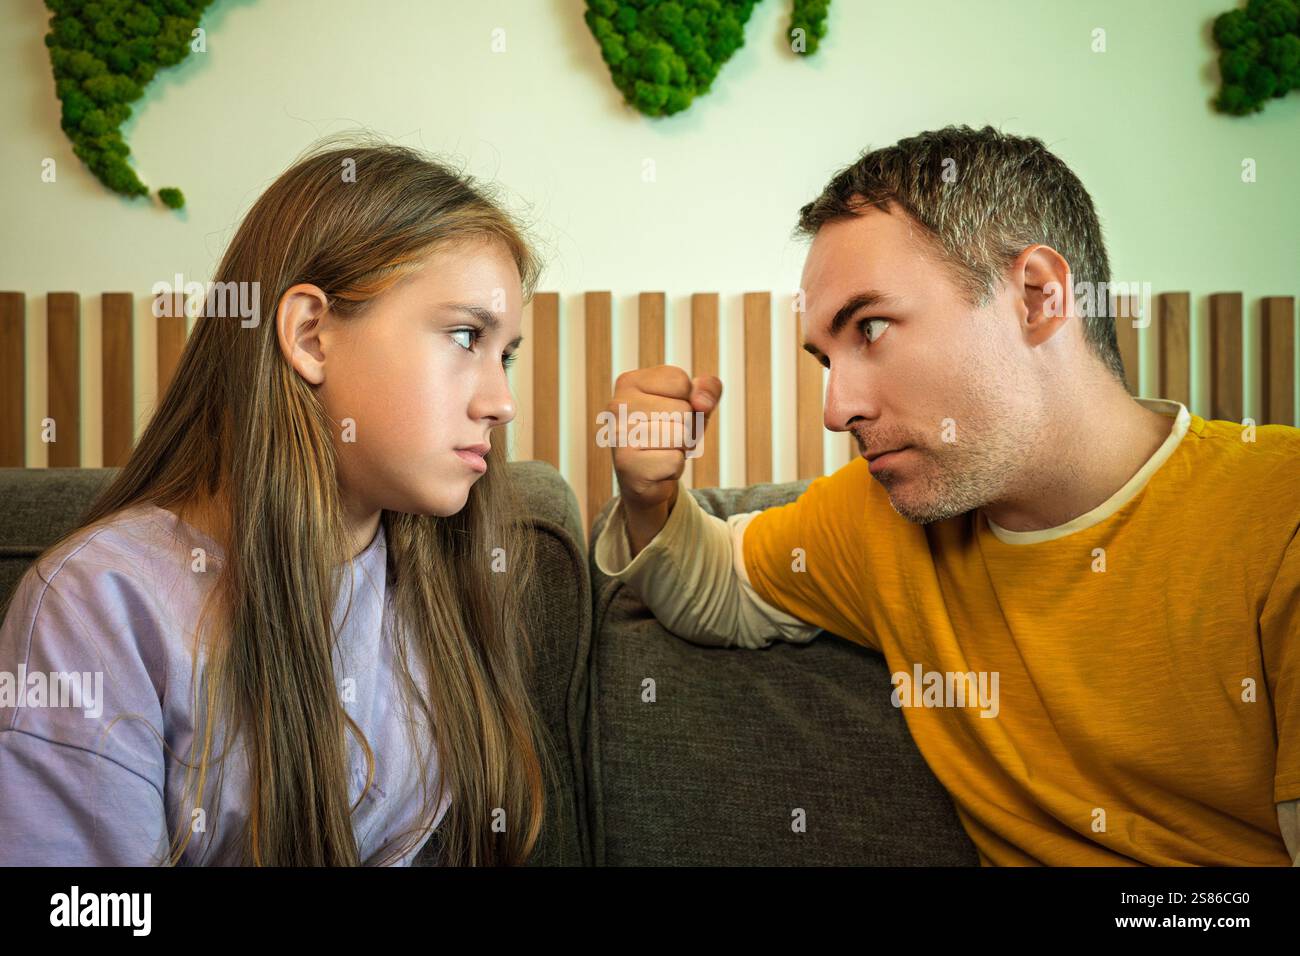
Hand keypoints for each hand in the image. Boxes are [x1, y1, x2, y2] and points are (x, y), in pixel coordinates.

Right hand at [607, 365, 722, 512]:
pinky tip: (657, 469)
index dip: (690, 401)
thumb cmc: (670, 433)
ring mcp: (619, 434)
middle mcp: (618, 405)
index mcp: (630, 382)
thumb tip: (702, 403)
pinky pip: (675, 461)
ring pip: (682, 435)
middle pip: (684, 410)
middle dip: (688, 428)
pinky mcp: (626, 464)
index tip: (671, 413)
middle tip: (668, 438)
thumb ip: (708, 387)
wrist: (646, 480)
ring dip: (682, 448)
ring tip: (663, 451)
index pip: (681, 382)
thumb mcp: (695, 403)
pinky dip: (674, 468)